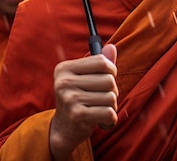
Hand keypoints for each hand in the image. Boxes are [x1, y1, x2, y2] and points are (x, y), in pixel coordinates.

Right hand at [49, 44, 117, 160]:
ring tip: (100, 109)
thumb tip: (112, 47)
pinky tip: (101, 121)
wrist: (64, 128)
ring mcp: (70, 98)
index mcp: (65, 68)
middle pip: (109, 80)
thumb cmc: (78, 99)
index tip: (107, 78)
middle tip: (102, 99)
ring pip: (111, 97)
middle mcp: (64, 82)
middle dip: (112, 91)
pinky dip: (111, 119)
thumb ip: (99, 63)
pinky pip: (109, 113)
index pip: (101, 61)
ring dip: (111, 106)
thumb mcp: (85, 78)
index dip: (111, 70)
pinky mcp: (78, 115)